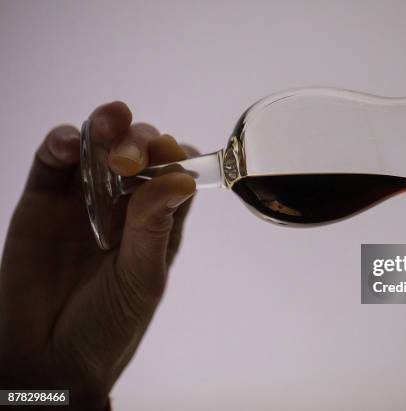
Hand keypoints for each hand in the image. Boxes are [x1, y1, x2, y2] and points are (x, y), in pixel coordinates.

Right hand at [0, 102, 196, 409]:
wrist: (48, 356)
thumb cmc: (107, 325)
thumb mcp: (140, 278)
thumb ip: (154, 227)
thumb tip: (183, 178)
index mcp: (159, 221)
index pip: (177, 173)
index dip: (176, 157)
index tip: (171, 155)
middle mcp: (125, 203)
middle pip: (141, 153)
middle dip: (140, 142)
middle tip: (130, 157)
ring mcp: (85, 198)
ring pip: (99, 147)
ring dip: (106, 127)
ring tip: (109, 122)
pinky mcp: (46, 199)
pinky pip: (54, 161)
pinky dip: (62, 143)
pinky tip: (69, 142)